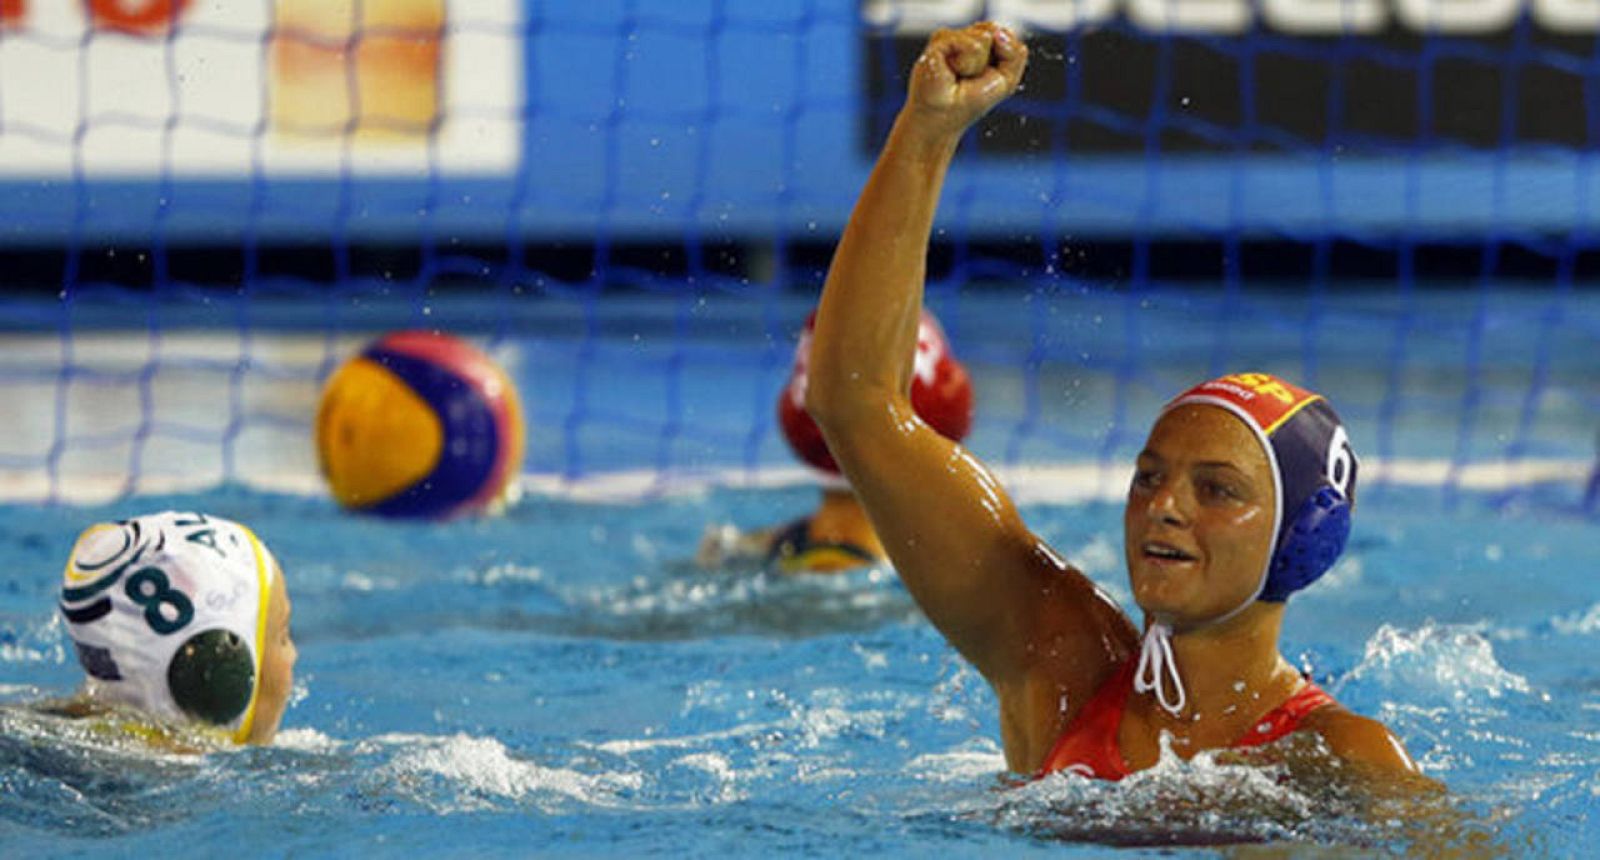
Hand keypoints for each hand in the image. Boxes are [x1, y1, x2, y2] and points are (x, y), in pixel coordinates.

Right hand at [902, 21, 1027, 142]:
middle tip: (972, 77)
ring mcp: (953, 36)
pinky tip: (951, 71)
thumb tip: (998, 33)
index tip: (987, 76)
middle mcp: (966, 36)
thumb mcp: (1007, 80)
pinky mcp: (940, 38)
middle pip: (995, 32)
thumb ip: (1015, 53)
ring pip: (984, 37)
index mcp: (983, 43)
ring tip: (960, 76)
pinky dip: (966, 64)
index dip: (1004, 55)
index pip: (1005, 34)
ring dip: (977, 65)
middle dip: (991, 60)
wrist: (942, 116)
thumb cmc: (970, 102)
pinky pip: (971, 44)